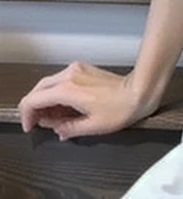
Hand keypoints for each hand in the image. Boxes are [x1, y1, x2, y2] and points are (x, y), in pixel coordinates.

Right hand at [18, 62, 158, 140]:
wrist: (139, 90)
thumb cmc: (120, 109)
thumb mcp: (92, 127)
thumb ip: (68, 128)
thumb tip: (56, 129)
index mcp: (68, 89)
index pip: (33, 99)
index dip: (27, 115)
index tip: (31, 127)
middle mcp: (69, 75)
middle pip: (38, 89)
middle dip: (34, 107)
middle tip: (39, 124)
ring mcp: (76, 69)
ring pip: (49, 84)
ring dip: (45, 100)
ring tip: (53, 118)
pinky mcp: (83, 69)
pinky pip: (61, 80)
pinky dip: (56, 93)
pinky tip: (64, 107)